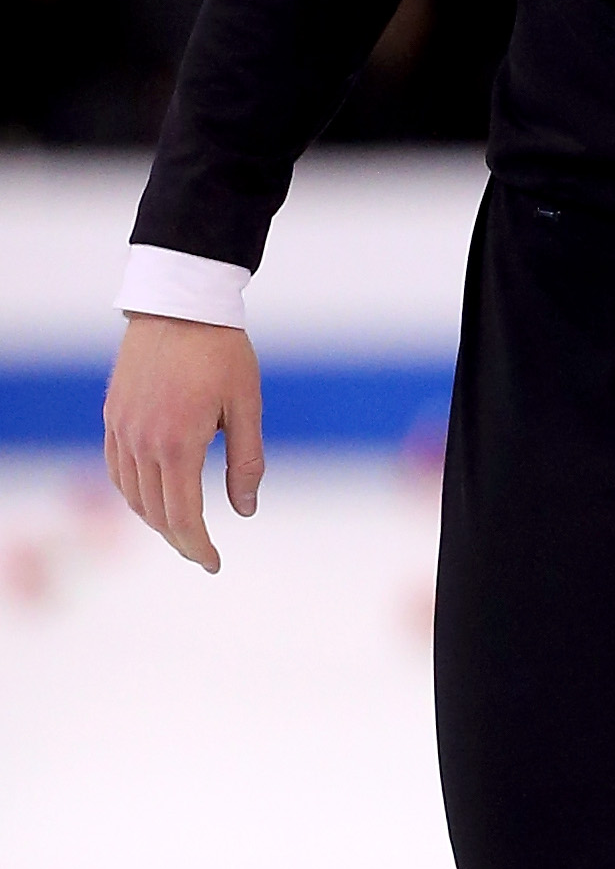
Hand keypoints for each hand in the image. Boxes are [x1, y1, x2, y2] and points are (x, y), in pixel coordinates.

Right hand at [103, 314, 264, 571]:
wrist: (180, 304)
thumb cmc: (223, 353)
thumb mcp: (246, 407)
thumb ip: (246, 463)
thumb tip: (245, 511)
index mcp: (179, 443)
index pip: (184, 516)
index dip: (199, 547)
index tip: (215, 564)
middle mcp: (143, 441)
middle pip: (155, 513)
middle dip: (181, 540)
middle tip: (204, 554)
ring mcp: (122, 429)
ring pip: (132, 495)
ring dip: (156, 520)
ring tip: (183, 530)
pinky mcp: (113, 416)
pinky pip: (117, 469)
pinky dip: (134, 493)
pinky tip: (153, 497)